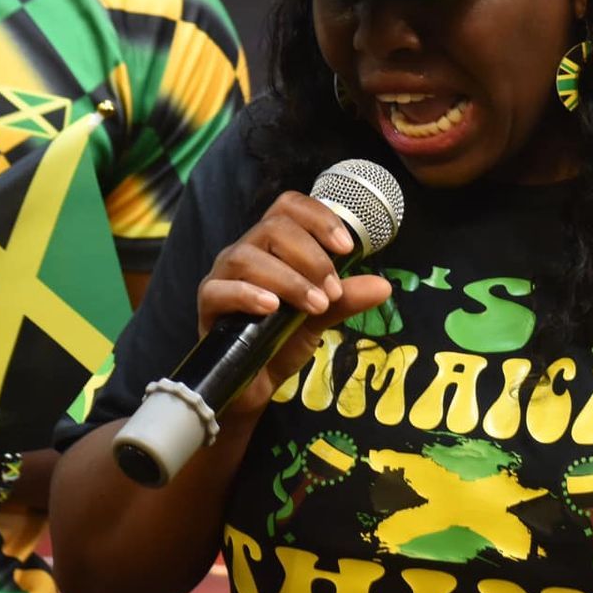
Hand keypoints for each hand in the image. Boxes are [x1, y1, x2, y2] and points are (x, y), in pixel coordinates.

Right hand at [197, 192, 392, 413]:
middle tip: (333, 291)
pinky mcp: (208, 305)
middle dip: (311, 257)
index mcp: (272, 245)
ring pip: (248, 257)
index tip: (348, 247)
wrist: (255, 384)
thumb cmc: (282, 340)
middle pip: (273, 228)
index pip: (289, 207)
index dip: (319, 218)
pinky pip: (221, 289)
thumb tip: (384, 286)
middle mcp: (245, 252)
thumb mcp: (322, 316)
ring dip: (289, 279)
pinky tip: (274, 308)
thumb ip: (346, 298)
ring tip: (315, 306)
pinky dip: (249, 295)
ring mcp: (222, 276)